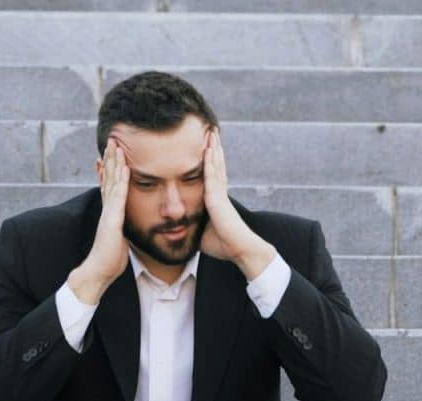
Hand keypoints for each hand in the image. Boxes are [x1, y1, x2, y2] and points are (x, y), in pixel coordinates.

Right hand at [83, 137, 129, 283]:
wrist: (99, 271)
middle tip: (112, 140)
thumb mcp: (119, 240)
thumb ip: (122, 231)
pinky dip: (120, 179)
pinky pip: (117, 195)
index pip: (110, 185)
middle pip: (108, 178)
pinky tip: (124, 166)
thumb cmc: (110, 260)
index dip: (111, 169)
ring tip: (116, 144)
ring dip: (114, 162)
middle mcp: (107, 208)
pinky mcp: (111, 219)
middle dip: (110, 158)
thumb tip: (126, 232)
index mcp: (110, 212)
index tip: (113, 154)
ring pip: (111, 181)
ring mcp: (108, 212)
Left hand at [199, 127, 275, 279]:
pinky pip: (213, 176)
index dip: (210, 160)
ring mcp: (220, 194)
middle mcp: (219, 193)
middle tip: (211, 131)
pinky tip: (208, 149)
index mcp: (216, 200)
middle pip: (216, 164)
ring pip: (216, 165)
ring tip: (211, 131)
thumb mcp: (202, 232)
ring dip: (213, 148)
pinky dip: (210, 162)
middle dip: (213, 148)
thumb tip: (181, 228)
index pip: (212, 174)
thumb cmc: (223, 245)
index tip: (207, 146)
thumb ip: (194, 225)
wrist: (239, 250)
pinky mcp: (218, 199)